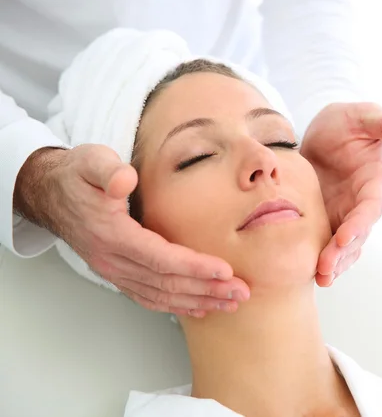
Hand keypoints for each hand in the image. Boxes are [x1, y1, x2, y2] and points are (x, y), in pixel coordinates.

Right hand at [14, 145, 249, 316]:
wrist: (52, 194)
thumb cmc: (78, 176)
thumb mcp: (90, 161)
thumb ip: (107, 170)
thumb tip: (124, 180)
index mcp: (112, 235)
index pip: (160, 258)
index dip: (194, 267)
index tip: (225, 271)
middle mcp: (113, 260)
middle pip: (166, 283)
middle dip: (207, 289)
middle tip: (241, 293)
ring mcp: (115, 271)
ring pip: (161, 295)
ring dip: (198, 302)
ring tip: (230, 304)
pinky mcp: (119, 274)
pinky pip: (149, 297)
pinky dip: (176, 306)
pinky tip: (199, 308)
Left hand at [300, 102, 381, 286]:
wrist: (321, 133)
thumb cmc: (346, 122)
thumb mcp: (365, 117)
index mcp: (375, 181)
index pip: (371, 206)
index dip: (360, 222)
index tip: (345, 236)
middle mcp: (363, 203)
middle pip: (357, 233)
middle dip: (343, 252)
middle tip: (326, 268)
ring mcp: (345, 214)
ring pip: (345, 245)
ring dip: (335, 262)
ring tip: (322, 278)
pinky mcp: (328, 219)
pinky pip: (327, 243)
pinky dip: (322, 258)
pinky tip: (312, 274)